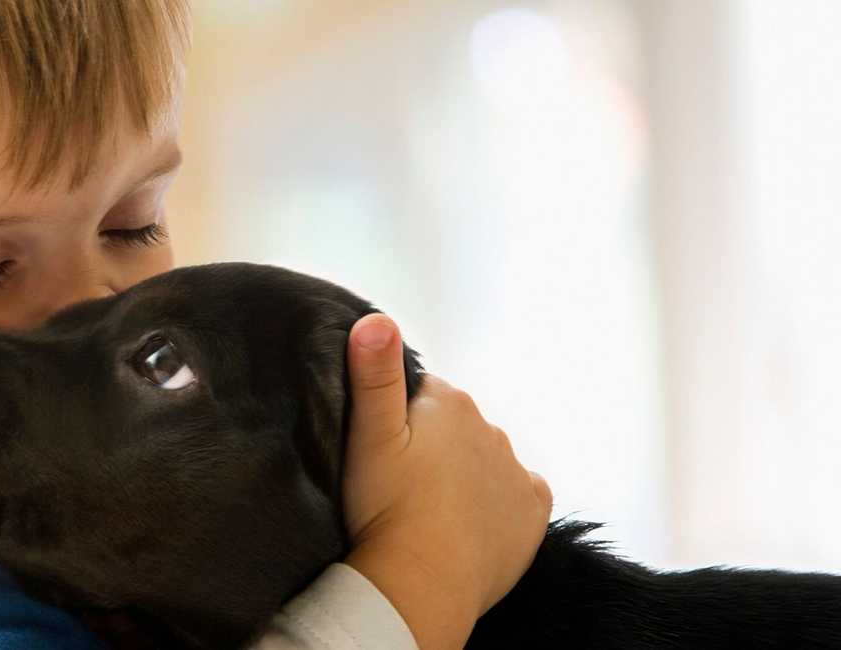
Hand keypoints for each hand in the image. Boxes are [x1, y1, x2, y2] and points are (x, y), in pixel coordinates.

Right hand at [341, 314, 552, 649]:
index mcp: (450, 402)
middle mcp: (491, 427)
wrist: (422, 582)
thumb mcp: (367, 434)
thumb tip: (376, 317)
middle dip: (432, 445)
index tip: (383, 451)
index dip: (397, 421)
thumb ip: (373, 372)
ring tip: (427, 508)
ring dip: (462, 474)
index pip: (420, 394)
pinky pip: (519, 494)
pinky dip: (498, 502)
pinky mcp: (533, 510)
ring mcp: (515, 470)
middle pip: (454, 427)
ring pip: (484, 458)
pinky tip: (470, 519)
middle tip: (399, 483)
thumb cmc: (385, 508)